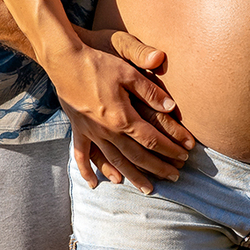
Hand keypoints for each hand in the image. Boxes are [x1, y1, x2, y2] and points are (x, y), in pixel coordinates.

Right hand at [62, 28, 194, 193]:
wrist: (64, 60)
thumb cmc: (99, 63)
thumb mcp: (128, 72)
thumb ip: (151, 92)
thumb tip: (172, 108)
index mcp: (122, 117)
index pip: (152, 139)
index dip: (170, 149)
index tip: (185, 156)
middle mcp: (107, 130)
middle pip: (136, 156)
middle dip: (157, 168)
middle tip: (175, 178)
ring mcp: (91, 132)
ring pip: (114, 161)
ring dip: (132, 176)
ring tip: (147, 189)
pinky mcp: (78, 129)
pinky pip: (82, 154)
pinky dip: (88, 170)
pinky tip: (95, 184)